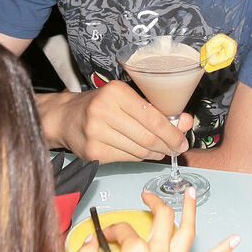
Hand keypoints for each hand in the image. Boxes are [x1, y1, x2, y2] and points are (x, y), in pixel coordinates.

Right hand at [39, 80, 191, 162]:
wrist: (66, 117)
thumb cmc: (101, 105)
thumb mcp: (129, 98)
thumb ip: (157, 110)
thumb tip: (185, 123)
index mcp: (116, 92)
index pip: (153, 117)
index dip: (172, 133)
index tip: (182, 140)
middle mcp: (103, 111)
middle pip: (147, 138)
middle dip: (167, 146)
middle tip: (176, 148)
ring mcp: (96, 134)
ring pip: (139, 151)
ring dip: (155, 154)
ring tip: (160, 150)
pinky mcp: (93, 152)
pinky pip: (127, 159)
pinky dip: (139, 158)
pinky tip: (142, 153)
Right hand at [74, 189, 239, 251]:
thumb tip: (88, 242)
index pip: (123, 230)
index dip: (111, 230)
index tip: (105, 236)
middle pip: (162, 218)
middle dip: (154, 202)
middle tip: (148, 197)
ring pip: (187, 231)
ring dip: (191, 210)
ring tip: (192, 195)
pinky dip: (222, 250)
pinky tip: (234, 240)